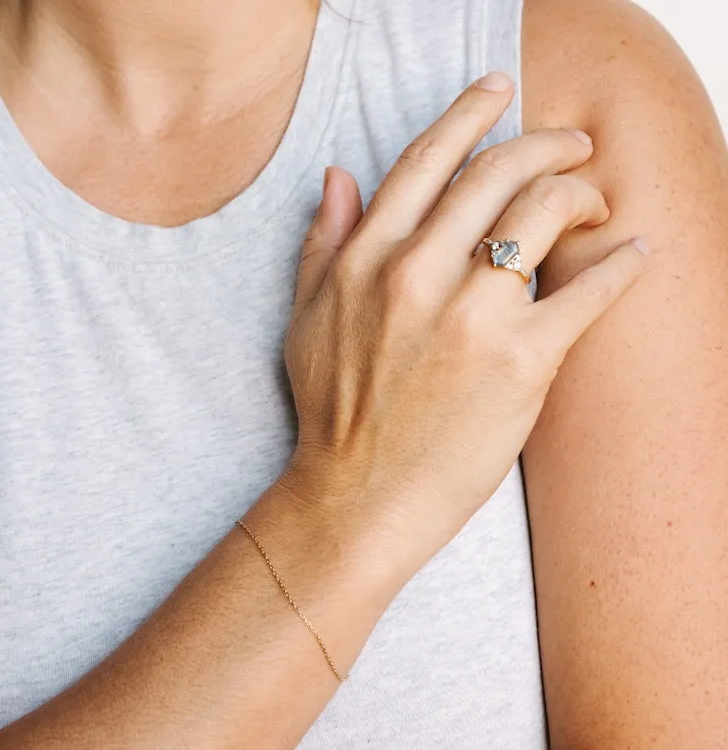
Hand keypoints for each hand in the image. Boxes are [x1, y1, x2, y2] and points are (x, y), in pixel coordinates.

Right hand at [282, 73, 648, 568]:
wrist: (357, 497)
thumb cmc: (331, 413)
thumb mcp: (304, 320)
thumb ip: (322, 242)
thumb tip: (338, 175)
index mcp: (368, 259)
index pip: (428, 159)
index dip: (470, 112)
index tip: (500, 89)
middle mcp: (419, 273)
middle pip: (500, 171)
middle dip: (548, 141)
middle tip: (573, 143)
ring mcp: (473, 316)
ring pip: (546, 212)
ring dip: (585, 191)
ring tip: (598, 199)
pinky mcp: (522, 362)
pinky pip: (588, 291)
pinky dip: (621, 264)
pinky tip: (635, 252)